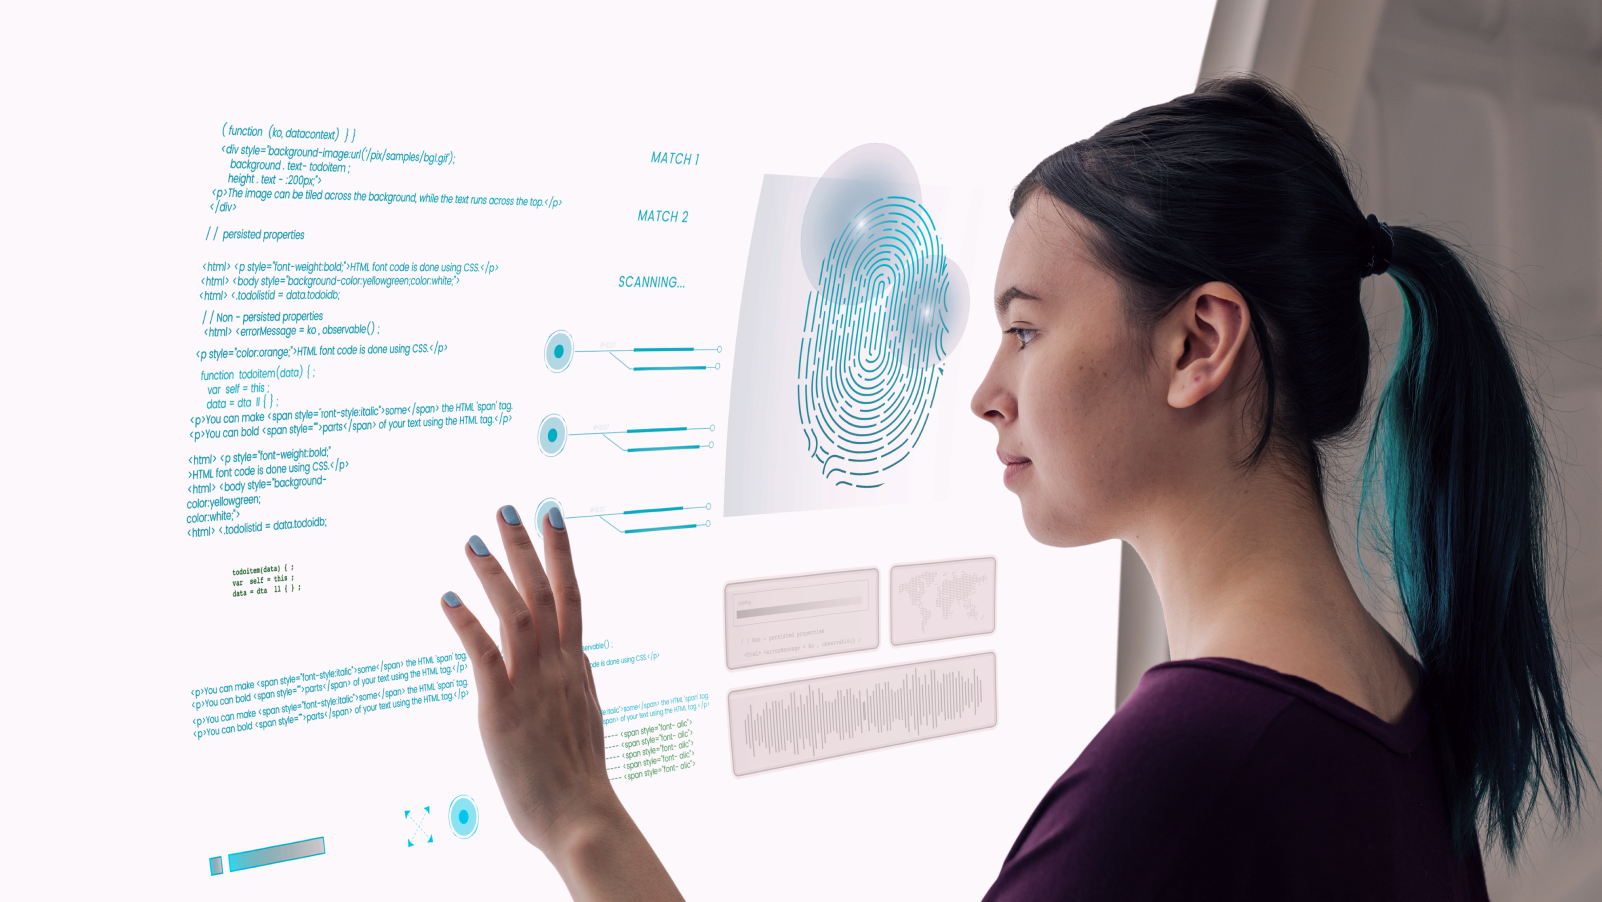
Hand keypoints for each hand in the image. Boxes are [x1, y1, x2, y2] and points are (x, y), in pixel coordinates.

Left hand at [440, 505, 682, 900]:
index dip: (561, 554)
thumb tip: (583, 658)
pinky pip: (484, 654)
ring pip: (518, 612)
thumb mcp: (588, 720)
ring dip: (495, 572)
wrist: (580, 817)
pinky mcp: (502, 707)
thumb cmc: (579, 779)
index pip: (571, 597)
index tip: (552, 518)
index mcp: (576, 668)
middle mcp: (559, 667)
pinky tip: (446, 596)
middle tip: (509, 507)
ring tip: (472, 540)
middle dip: (527, 546)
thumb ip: (582, 684)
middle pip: (546, 592)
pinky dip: (465, 621)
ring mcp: (532, 684)